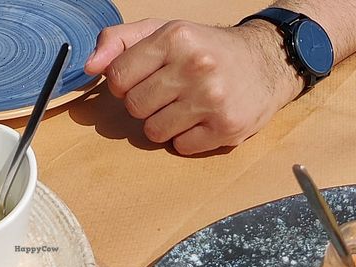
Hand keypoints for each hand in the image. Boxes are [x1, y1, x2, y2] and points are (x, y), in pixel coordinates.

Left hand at [84, 19, 302, 154]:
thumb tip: (89, 67)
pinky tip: (201, 119)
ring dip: (164, 123)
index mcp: (175, 38)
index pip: (117, 77)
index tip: (142, 78)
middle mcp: (195, 66)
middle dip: (145, 103)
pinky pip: (180, 147)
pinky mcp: (226, 128)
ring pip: (153, 132)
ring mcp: (212, 99)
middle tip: (168, 92)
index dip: (124, 83)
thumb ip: (119, 41)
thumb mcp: (163, 31)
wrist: (266, 62)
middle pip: (134, 107)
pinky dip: (186, 138)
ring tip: (185, 106)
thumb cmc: (205, 48)